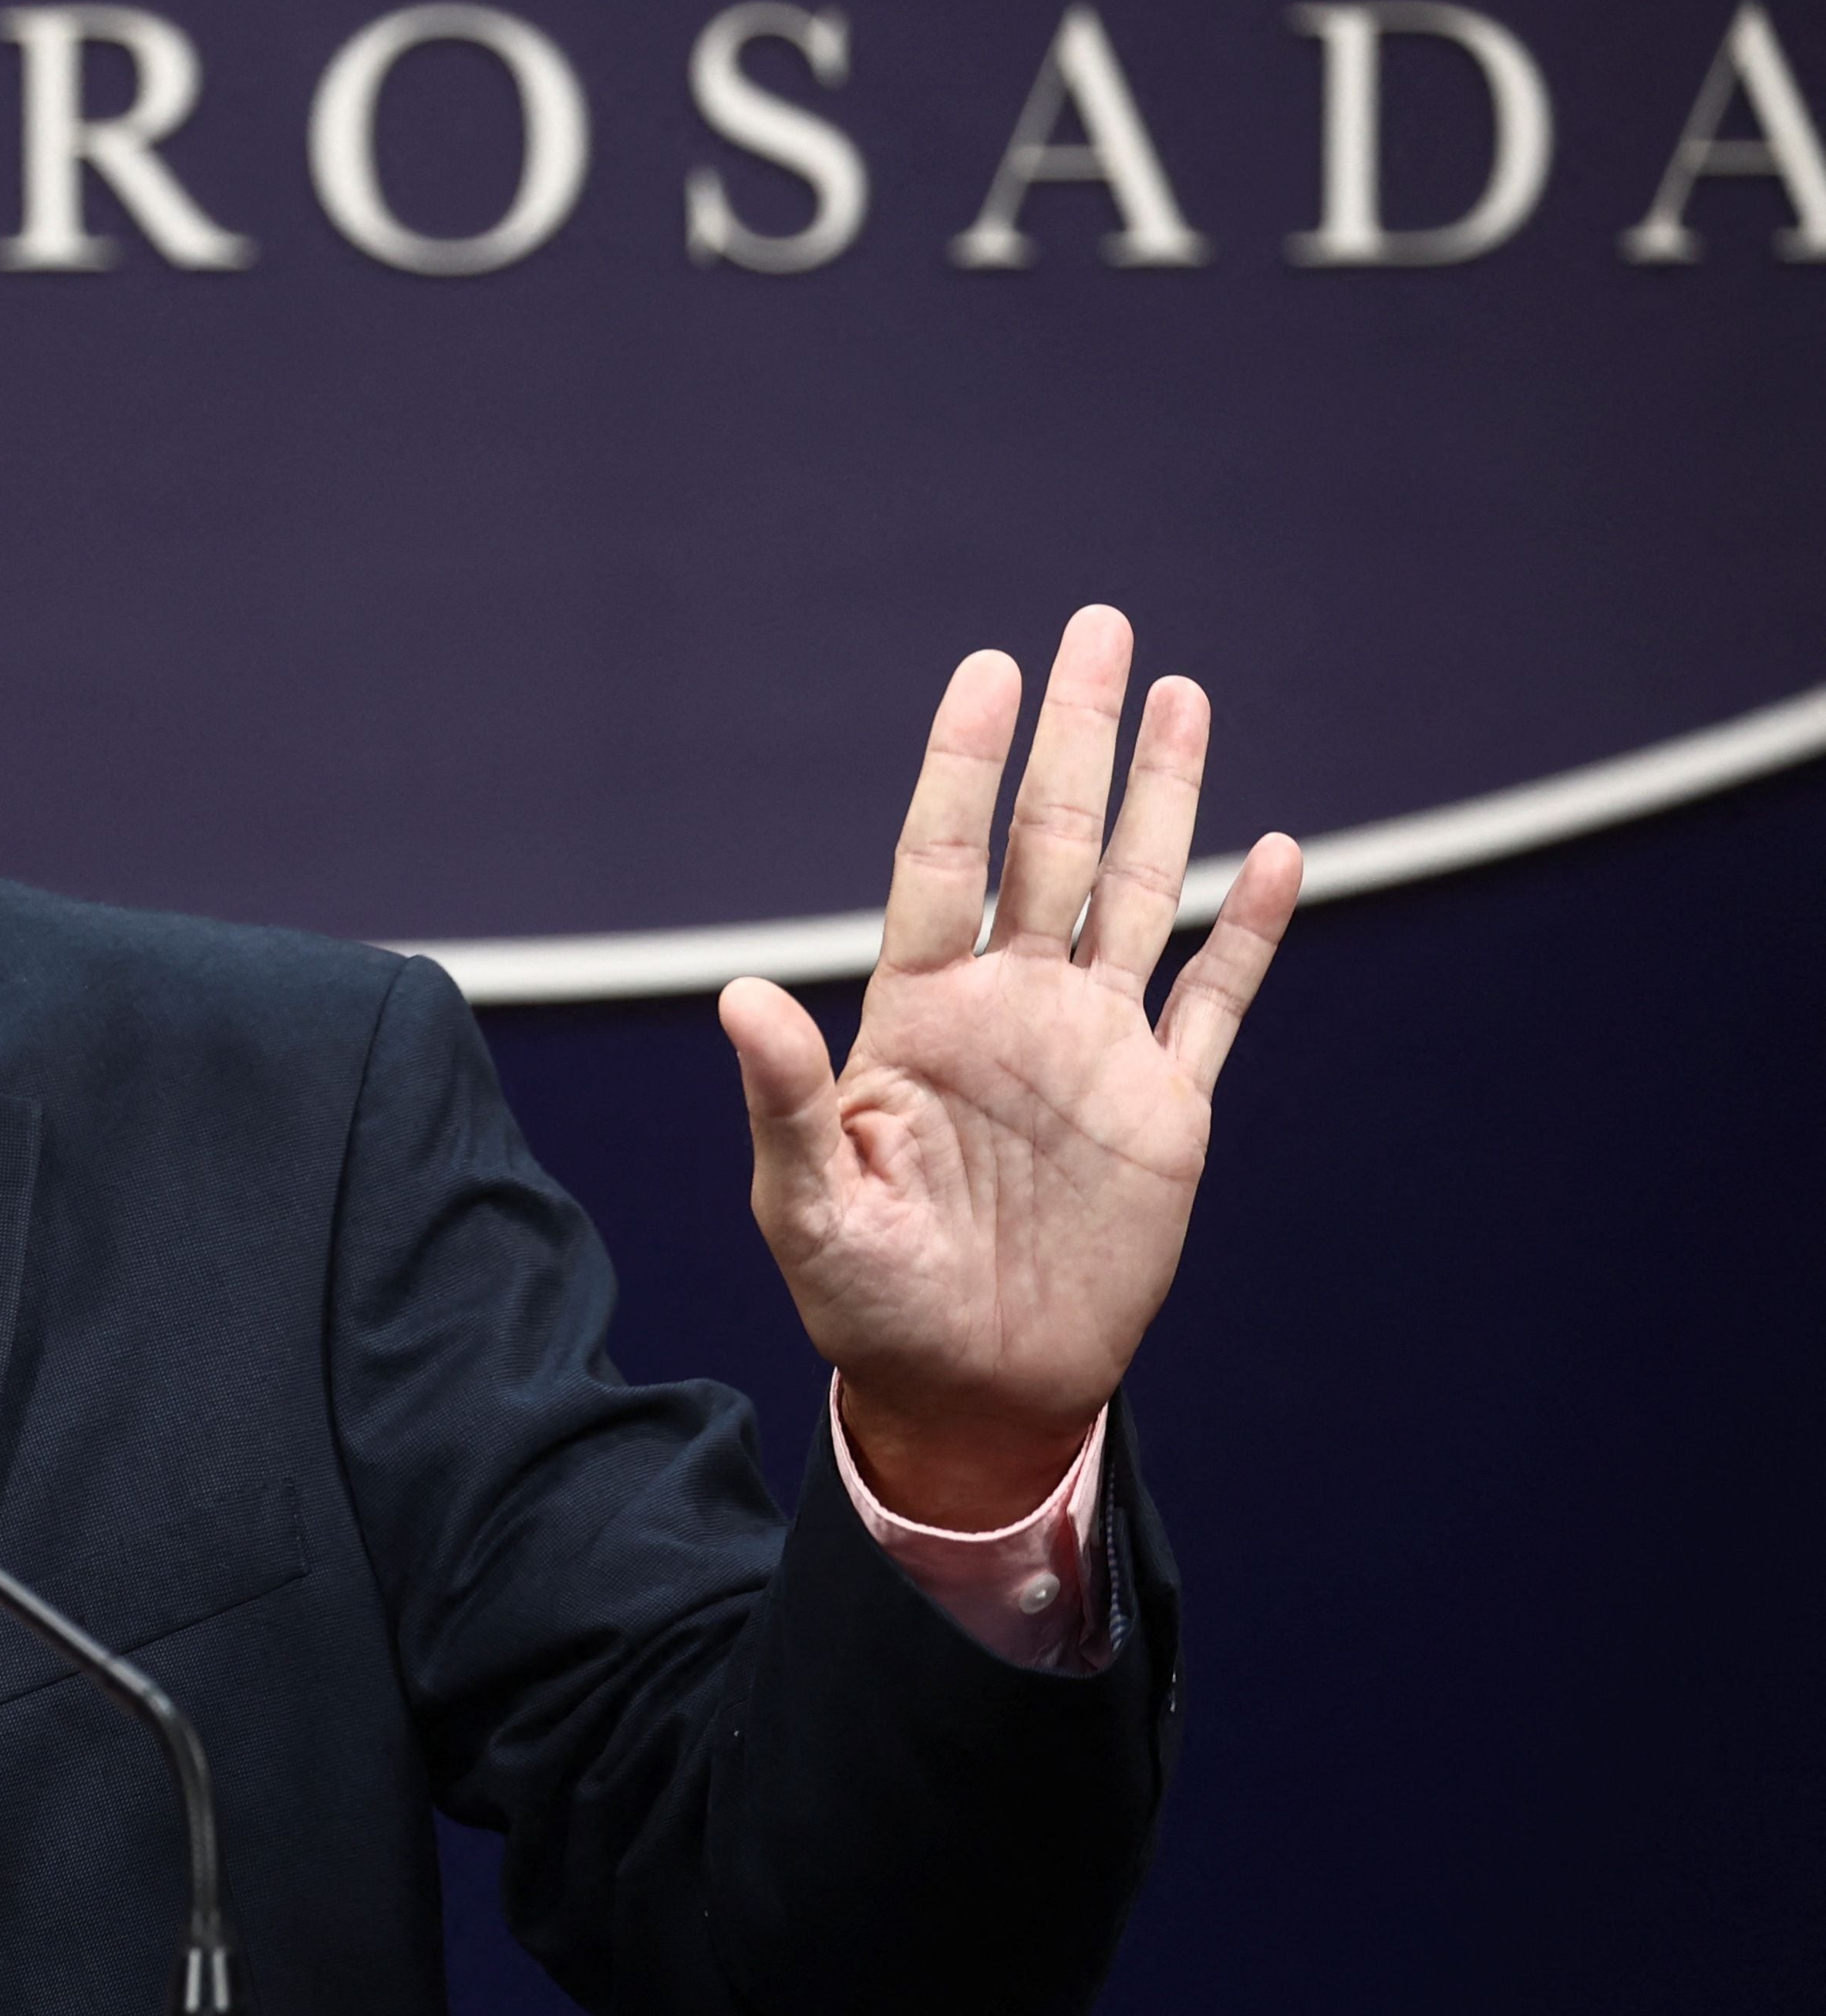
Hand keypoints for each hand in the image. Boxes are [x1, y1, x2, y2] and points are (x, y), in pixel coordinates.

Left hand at [717, 608, 1301, 1528]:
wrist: (969, 1388)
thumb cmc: (868, 1301)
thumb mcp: (808, 1207)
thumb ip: (784, 1100)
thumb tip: (740, 996)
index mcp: (920, 1014)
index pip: (943, 856)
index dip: (966, 763)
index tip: (989, 667)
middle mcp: (1011, 1008)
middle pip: (1048, 843)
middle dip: (1074, 738)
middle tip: (1098, 627)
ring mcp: (1092, 1049)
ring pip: (1136, 892)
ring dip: (1161, 797)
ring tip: (1181, 694)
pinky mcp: (1164, 1108)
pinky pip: (1217, 1001)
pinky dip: (1251, 933)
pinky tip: (1275, 853)